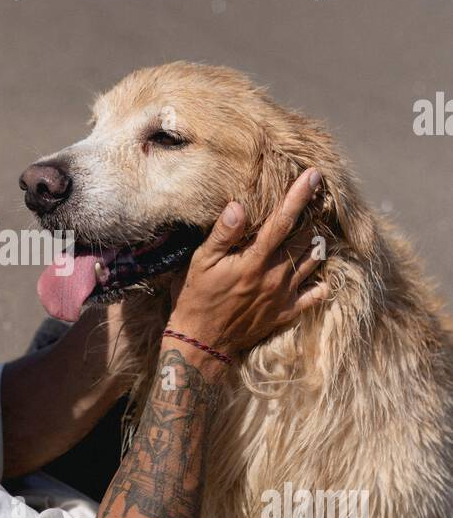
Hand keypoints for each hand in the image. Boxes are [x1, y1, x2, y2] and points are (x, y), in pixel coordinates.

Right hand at [167, 167, 328, 360]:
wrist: (202, 343)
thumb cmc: (196, 298)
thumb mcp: (200, 262)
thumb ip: (223, 234)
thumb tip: (240, 205)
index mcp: (255, 260)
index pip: (283, 221)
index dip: (300, 195)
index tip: (315, 174)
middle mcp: (276, 276)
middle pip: (305, 238)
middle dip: (313, 214)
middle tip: (319, 195)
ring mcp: (284, 296)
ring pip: (314, 262)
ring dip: (318, 242)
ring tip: (318, 227)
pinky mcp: (286, 313)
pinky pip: (315, 295)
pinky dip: (322, 280)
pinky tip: (319, 270)